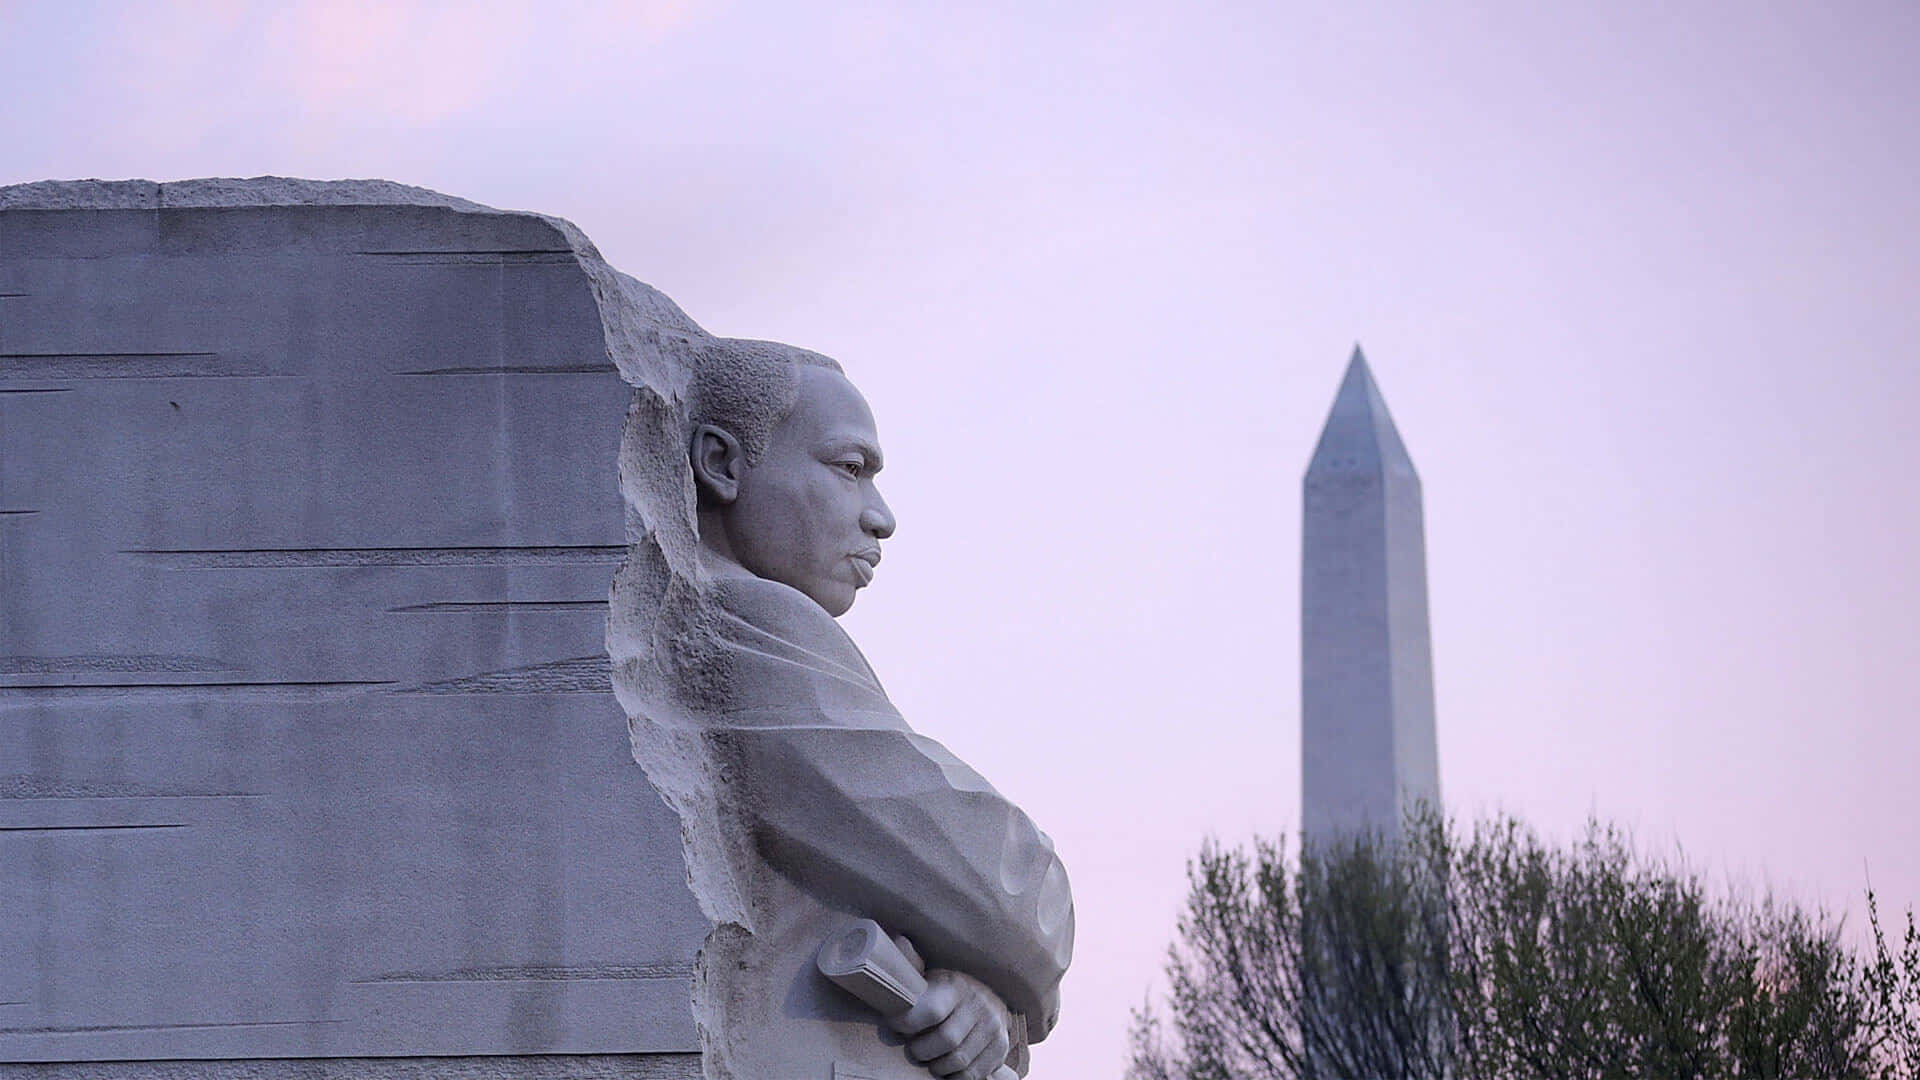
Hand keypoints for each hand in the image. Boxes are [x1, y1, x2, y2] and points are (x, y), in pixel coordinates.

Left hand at [887, 968, 1012, 1079]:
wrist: (990, 995)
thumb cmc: (948, 989)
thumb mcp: (930, 973)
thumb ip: (911, 963)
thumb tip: (896, 940)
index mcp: (955, 986)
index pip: (931, 1011)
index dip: (907, 1023)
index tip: (896, 1025)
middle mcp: (979, 1005)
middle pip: (945, 1041)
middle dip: (922, 1050)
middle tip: (914, 1048)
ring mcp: (993, 1027)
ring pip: (959, 1061)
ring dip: (938, 1066)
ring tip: (931, 1058)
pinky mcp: (1001, 1047)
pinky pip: (974, 1074)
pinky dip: (957, 1076)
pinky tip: (949, 1067)